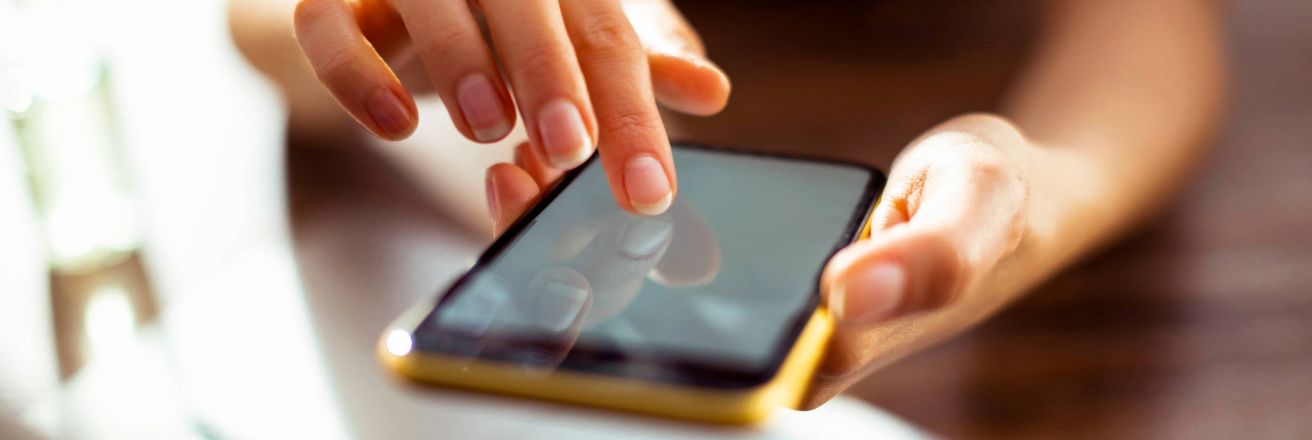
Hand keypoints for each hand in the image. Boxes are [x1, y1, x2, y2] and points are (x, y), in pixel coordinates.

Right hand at [292, 0, 729, 214]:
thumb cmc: (505, 19)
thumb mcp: (577, 37)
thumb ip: (635, 62)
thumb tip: (712, 89)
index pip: (608, 30)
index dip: (633, 110)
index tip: (648, 190)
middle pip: (529, 0)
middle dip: (555, 76)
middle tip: (574, 151)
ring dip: (462, 61)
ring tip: (491, 127)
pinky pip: (326, 24)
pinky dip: (357, 74)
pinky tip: (397, 123)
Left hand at [482, 115, 1033, 408]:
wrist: (1003, 195)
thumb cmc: (999, 209)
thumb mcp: (977, 215)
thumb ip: (924, 261)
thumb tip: (843, 299)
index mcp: (826, 356)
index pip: (708, 380)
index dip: (623, 347)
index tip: (548, 283)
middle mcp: (781, 348)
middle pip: (660, 344)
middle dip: (572, 285)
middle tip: (510, 205)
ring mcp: (765, 312)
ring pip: (653, 300)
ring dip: (580, 245)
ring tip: (519, 176)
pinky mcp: (755, 277)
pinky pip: (671, 260)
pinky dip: (616, 218)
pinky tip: (574, 173)